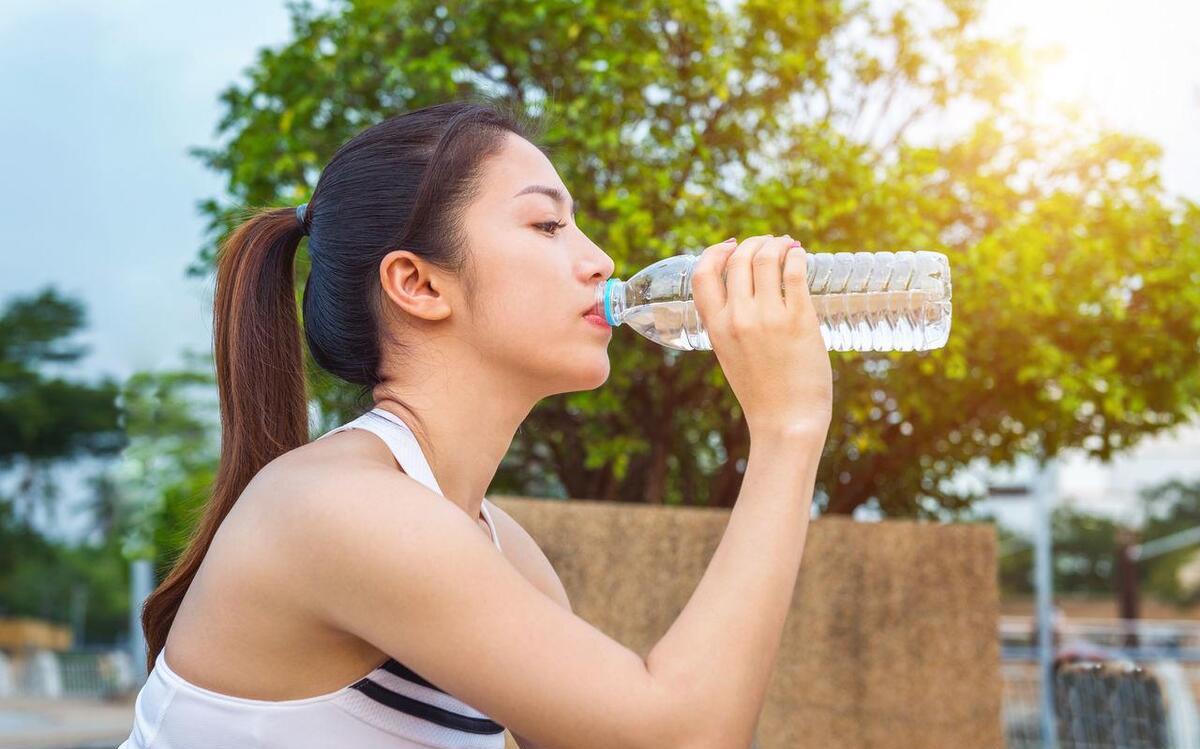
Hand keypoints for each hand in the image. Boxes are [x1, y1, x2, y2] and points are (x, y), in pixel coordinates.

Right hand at [690, 235, 832, 437]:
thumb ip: (731, 326)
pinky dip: (796, 256)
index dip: (715, 252)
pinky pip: (794, 273)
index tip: (731, 245)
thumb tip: (747, 294)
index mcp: (716, 328)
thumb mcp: (731, 356)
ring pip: (766, 259)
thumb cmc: (762, 393)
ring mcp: (768, 317)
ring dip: (776, 244)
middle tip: (769, 243)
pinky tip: (800, 255)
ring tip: (787, 245)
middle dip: (754, 243)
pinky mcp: (799, 319)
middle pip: (740, 260)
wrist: (786, 421)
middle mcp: (738, 318)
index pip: (703, 275)